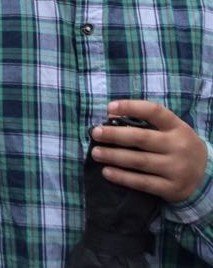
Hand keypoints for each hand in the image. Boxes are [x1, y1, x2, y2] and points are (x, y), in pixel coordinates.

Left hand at [90, 100, 207, 202]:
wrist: (206, 176)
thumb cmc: (178, 146)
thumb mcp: (171, 130)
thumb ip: (146, 122)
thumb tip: (111, 115)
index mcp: (177, 127)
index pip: (154, 111)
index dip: (131, 107)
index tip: (109, 107)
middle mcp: (178, 146)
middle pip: (141, 138)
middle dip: (114, 135)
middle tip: (95, 133)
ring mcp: (176, 169)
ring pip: (139, 161)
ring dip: (113, 156)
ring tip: (95, 153)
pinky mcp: (171, 188)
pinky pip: (142, 182)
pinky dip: (122, 177)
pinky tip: (107, 172)